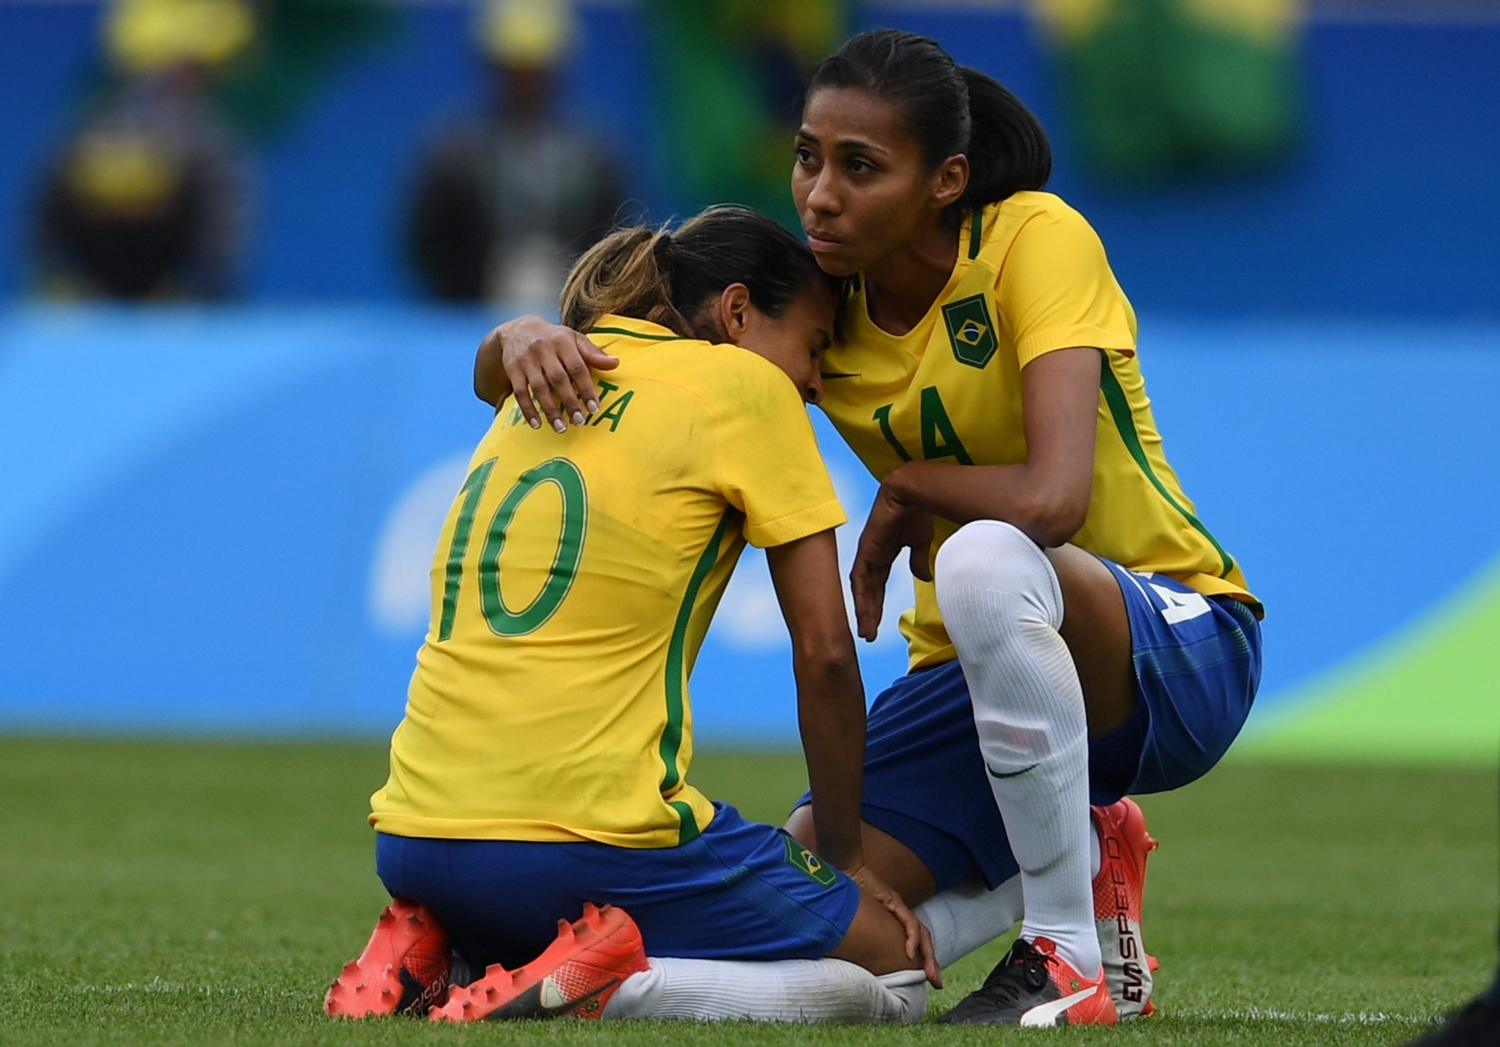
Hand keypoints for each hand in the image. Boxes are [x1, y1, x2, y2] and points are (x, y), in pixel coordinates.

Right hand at [477, 317, 618, 430]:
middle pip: (558, 379)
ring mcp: (526, 360)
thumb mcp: (573, 339)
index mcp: (563, 341)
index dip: (586, 388)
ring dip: (550, 410)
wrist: (518, 329)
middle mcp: (544, 349)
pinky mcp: (512, 369)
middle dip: (569, 402)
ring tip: (561, 428)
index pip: (577, 367)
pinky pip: (520, 392)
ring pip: (539, 388)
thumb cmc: (554, 338)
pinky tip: (536, 424)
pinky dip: (528, 409)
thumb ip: (593, 353)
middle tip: (580, 421)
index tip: (594, 408)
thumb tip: (616, 363)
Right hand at [844, 862, 941, 988]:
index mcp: (895, 919)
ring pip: (922, 934)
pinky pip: (908, 923)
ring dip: (928, 956)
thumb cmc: (848, 895)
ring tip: (930, 975)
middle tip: (937, 984)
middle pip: (924, 940)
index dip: (923, 960)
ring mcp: (899, 907)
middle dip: (931, 963)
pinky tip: (910, 953)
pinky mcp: (894, 901)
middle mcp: (901, 914)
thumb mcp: (860, 920)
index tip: (927, 979)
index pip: (916, 941)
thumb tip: (859, 955)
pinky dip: (911, 939)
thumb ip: (866, 934)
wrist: (847, 868)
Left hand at [850, 478, 933, 641]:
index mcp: (883, 554)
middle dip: (869, 614)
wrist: (914, 491)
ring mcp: (867, 553)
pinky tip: (863, 612)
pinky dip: (861, 596)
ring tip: (866, 632)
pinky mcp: (866, 549)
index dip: (876, 605)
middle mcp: (871, 556)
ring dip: (864, 610)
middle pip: (868, 591)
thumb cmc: (917, 512)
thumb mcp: (920, 543)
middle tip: (868, 635)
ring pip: (861, 589)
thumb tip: (923, 577)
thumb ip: (918, 560)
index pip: (877, 586)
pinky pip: (860, 577)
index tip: (877, 625)